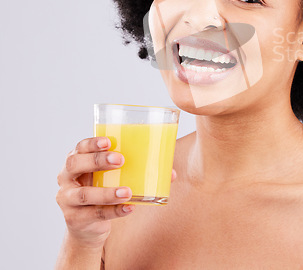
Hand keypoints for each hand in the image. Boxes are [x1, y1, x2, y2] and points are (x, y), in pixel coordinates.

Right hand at [56, 136, 176, 247]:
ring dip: (107, 192)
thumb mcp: (113, 176)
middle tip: (121, 160)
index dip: (91, 143)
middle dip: (97, 161)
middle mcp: (67, 179)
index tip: (109, 140)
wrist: (88, 224)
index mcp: (76, 161)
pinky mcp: (76, 219)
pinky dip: (114, 211)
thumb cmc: (105, 189)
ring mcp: (68, 200)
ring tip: (127, 191)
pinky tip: (129, 208)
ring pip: (84, 195)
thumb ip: (137, 169)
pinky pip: (95, 215)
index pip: (79, 147)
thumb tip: (172, 173)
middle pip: (74, 165)